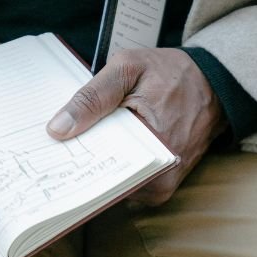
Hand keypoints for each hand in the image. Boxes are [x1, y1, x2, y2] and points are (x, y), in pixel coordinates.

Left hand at [46, 48, 226, 205]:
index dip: (66, 159)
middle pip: (101, 182)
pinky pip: (124, 185)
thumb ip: (92, 97)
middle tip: (49, 151)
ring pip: (111, 187)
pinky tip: (96, 149)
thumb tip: (58, 129)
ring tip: (72, 147)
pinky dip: (109, 168)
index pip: (95, 166)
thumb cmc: (171, 74)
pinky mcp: (162, 188)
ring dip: (92, 168)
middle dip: (76, 165)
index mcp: (152, 144)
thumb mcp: (128, 68)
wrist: (213, 85)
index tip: (43, 154)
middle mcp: (160, 175)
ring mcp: (162, 186)